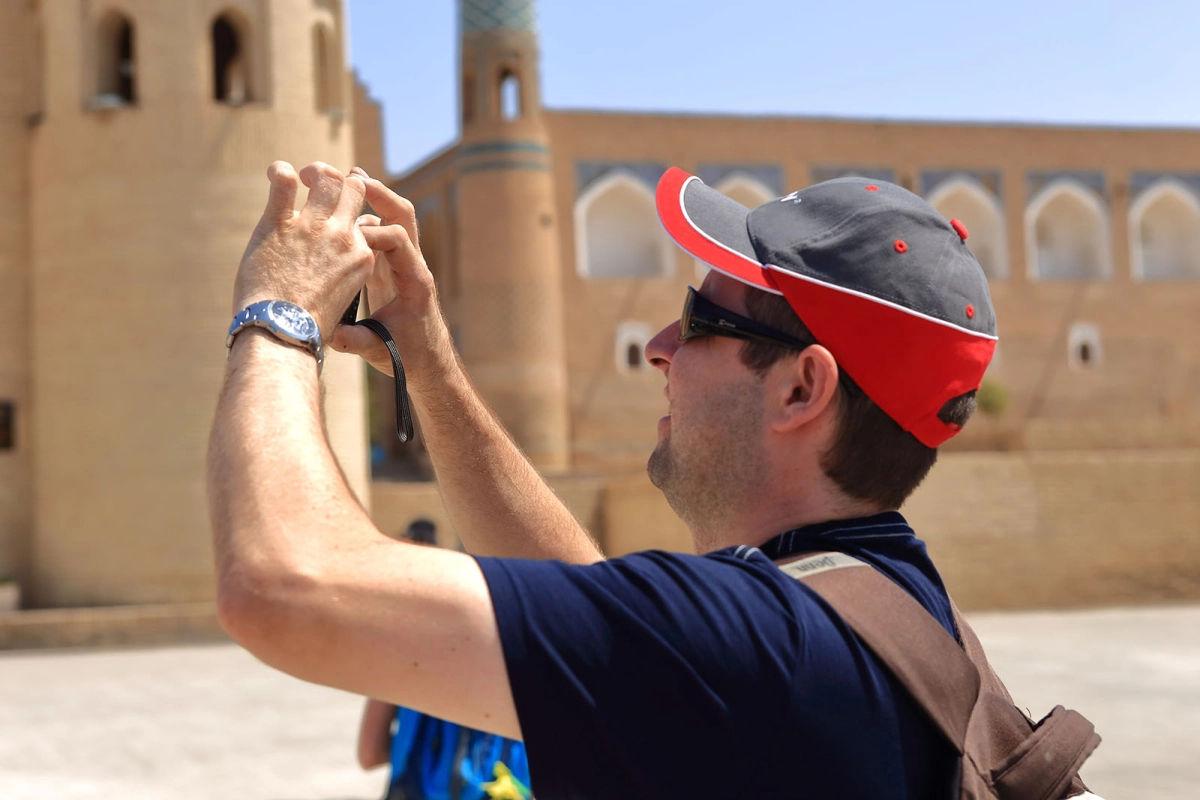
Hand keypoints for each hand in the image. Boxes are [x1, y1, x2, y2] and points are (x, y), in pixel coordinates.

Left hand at [232, 161, 373, 335]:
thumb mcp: (342, 300)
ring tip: (301, 175)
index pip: (363, 221)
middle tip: (322, 183)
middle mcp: (342, 236)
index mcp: (362, 256)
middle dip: (342, 181)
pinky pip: (283, 183)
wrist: (282, 333)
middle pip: (353, 191)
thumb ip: (342, 277)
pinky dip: (279, 172)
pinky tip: (275, 172)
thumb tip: (328, 275)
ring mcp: (311, 227)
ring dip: (316, 171)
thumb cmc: (309, 328)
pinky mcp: (278, 224)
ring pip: (325, 179)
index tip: (339, 218)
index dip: (352, 215)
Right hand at [330, 171, 453, 388]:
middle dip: (378, 194)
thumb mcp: (380, 351)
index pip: (398, 240)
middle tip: (350, 176)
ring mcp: (403, 265)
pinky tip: (335, 212)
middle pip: (402, 216)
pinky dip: (359, 221)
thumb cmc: (409, 358)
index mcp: (416, 281)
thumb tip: (331, 335)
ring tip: (338, 182)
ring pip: (390, 221)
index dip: (371, 232)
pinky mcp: (390, 270)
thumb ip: (357, 341)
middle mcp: (413, 266)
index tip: (344, 233)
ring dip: (368, 201)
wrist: (429, 365)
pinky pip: (378, 235)